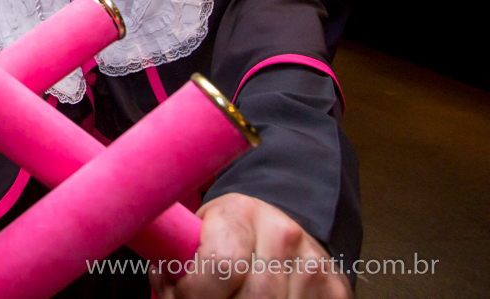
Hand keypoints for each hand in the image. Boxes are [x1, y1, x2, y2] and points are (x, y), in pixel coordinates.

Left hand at [151, 194, 351, 298]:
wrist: (283, 222)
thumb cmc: (229, 232)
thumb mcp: (198, 230)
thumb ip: (178, 256)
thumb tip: (168, 284)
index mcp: (241, 214)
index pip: (221, 264)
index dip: (195, 292)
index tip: (182, 295)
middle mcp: (284, 234)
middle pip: (253, 298)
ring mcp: (314, 265)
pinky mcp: (336, 291)